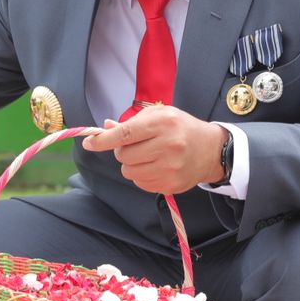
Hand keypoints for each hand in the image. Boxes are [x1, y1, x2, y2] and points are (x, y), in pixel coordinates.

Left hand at [80, 106, 225, 193]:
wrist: (210, 150)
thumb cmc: (181, 128)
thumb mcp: (160, 115)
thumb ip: (132, 122)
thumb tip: (105, 128)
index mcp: (163, 123)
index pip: (125, 134)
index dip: (103, 140)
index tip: (89, 142)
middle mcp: (168, 145)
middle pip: (124, 156)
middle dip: (123, 151)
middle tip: (136, 146)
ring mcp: (170, 168)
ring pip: (129, 172)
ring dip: (132, 165)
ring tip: (148, 156)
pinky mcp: (170, 185)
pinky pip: (140, 183)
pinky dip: (142, 175)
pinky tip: (156, 167)